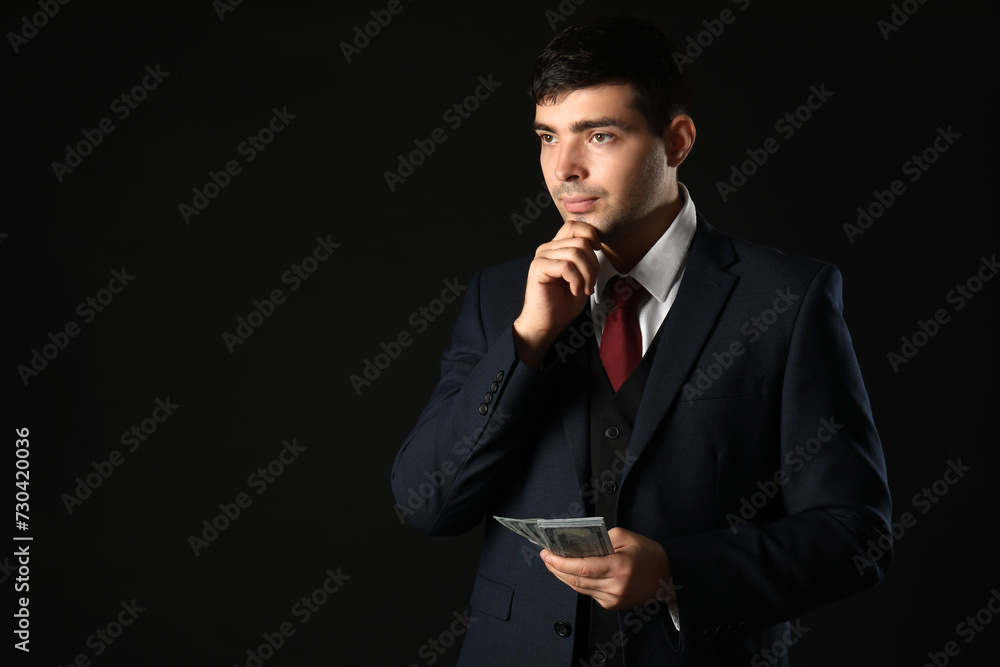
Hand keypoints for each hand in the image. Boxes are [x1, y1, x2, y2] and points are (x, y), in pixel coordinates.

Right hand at [513, 220, 600, 366]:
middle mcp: (547, 248)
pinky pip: (566, 266)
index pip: (574, 225)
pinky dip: (576, 280)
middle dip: (593, 265)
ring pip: (576, 253)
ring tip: (583, 289)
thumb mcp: (582, 276)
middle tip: (590, 284)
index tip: (598, 252)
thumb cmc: (562, 304)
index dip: (591, 234)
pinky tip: (574, 291)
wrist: (546, 324)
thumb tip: (597, 244)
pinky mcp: (538, 267)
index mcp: (557, 247)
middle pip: (581, 242)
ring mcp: (541, 256)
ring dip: (586, 275)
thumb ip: (586, 258)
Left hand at [541, 527, 674, 609]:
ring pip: (580, 588)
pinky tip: (570, 572)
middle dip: (556, 568)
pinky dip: (577, 582)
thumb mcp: (626, 537)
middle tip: (545, 556)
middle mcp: (615, 587)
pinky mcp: (612, 605)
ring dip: (563, 576)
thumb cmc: (649, 554)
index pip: (582, 568)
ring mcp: (613, 599)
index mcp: (619, 567)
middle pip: (576, 580)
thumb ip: (602, 539)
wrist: (668, 578)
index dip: (561, 562)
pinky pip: (588, 592)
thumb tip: (579, 544)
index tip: (547, 554)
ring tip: (553, 563)